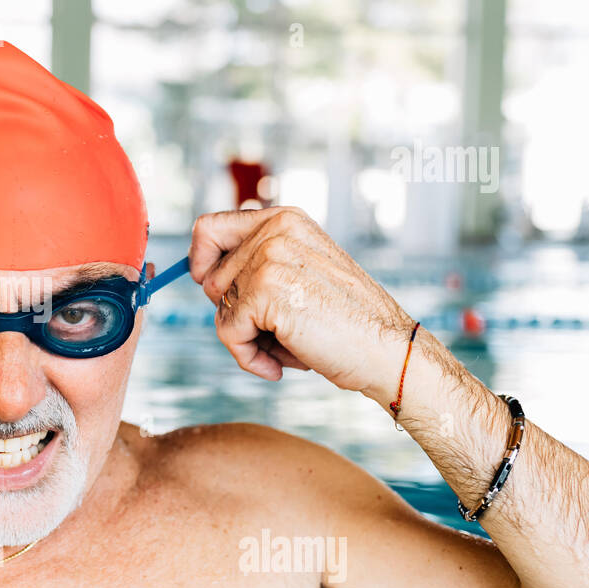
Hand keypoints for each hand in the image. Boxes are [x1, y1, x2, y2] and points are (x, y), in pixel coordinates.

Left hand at [188, 206, 414, 395]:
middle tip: (271, 333)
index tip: (214, 290)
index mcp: (284, 220)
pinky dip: (248, 358)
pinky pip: (228, 334)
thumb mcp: (299, 275)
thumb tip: (200, 274)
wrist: (388, 349)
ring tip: (282, 349)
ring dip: (244, 339)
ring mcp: (269, 258)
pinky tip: (278, 366)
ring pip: (218, 309)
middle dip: (233, 313)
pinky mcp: (265, 292)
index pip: (207, 228)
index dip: (200, 263)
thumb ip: (257, 265)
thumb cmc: (345, 322)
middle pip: (209, 278)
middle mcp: (275, 231)